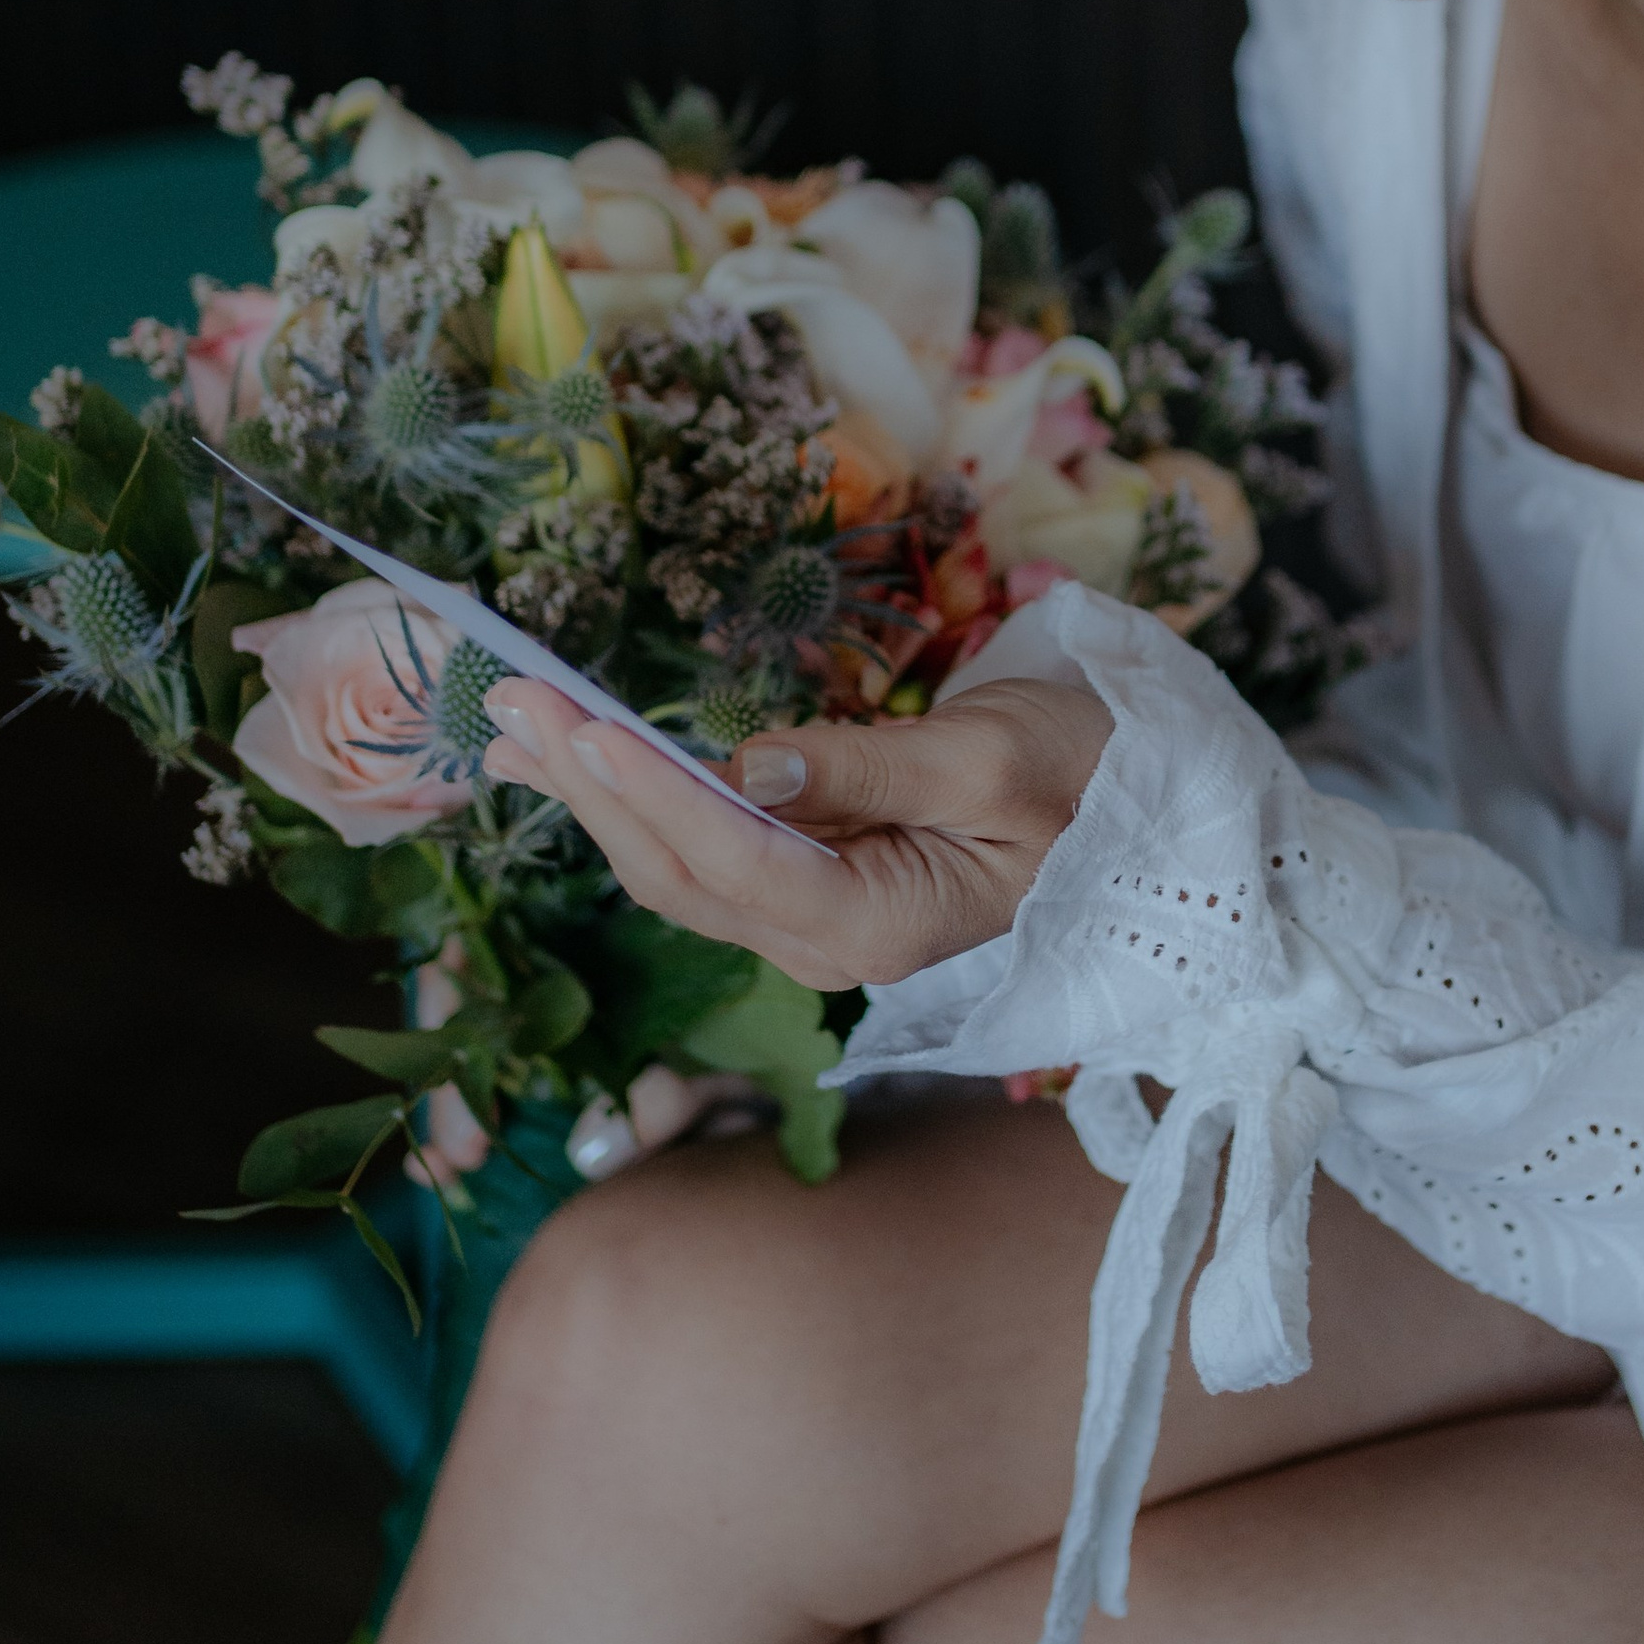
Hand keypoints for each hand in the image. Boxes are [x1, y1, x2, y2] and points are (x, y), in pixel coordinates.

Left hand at [479, 675, 1111, 986]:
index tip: (579, 727)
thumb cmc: (1081, 777)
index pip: (736, 858)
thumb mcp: (988, 761)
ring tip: (512, 727)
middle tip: (511, 700)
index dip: (651, 792)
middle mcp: (825, 943)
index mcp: (876, 925)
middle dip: (590, 785)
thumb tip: (748, 763)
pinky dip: (636, 798)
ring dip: (592, 794)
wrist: (1132, 812)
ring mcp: (808, 923)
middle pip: (677, 872)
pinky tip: (582, 757)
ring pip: (672, 866)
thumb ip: (865, 769)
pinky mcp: (805, 887)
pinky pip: (700, 849)